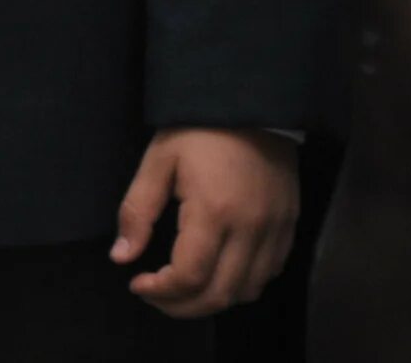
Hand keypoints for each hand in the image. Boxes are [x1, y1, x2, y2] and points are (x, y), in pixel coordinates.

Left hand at [112, 127, 297, 318]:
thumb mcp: (157, 160)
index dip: (161, 291)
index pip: (190, 275)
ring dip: (212, 300)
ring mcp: (275, 231)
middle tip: (155, 295)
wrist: (252, 105)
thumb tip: (121, 257)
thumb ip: (137, 211)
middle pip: (220, 294)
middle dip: (182, 306)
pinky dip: (240, 285)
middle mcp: (250, 229)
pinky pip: (268, 274)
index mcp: (213, 211)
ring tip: (182, 289)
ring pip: (247, 291)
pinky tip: (217, 273)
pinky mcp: (289, 227)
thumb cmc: (198, 130)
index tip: (138, 283)